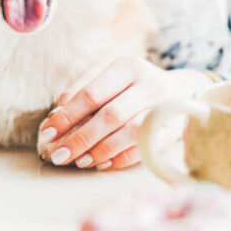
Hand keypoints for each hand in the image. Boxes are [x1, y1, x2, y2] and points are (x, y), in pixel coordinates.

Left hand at [38, 59, 212, 169]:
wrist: (182, 90)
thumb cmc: (132, 85)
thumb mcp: (108, 76)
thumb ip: (81, 90)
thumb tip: (56, 116)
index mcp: (127, 67)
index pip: (92, 93)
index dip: (67, 115)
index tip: (48, 132)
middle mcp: (149, 84)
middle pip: (110, 116)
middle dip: (80, 138)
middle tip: (58, 155)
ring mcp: (164, 107)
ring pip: (129, 133)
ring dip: (100, 151)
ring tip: (79, 161)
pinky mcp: (173, 129)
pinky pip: (144, 148)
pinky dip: (120, 159)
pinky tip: (101, 164)